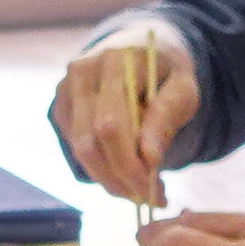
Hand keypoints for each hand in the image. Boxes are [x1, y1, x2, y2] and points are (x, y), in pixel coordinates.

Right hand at [53, 24, 198, 203]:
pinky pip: (77, 149)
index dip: (130, 164)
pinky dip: (101, 168)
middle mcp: (82, 72)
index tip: (156, 191)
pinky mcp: (61, 107)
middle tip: (149, 199)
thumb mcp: (184, 87)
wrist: (138, 46)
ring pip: (80, 150)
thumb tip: (149, 159)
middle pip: (91, 143)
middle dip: (120, 179)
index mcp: (115, 62)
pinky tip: (126, 171)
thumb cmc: (166, 71)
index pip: (112, 125)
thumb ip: (167, 116)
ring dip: (111, 179)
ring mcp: (66, 89)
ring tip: (142, 189)